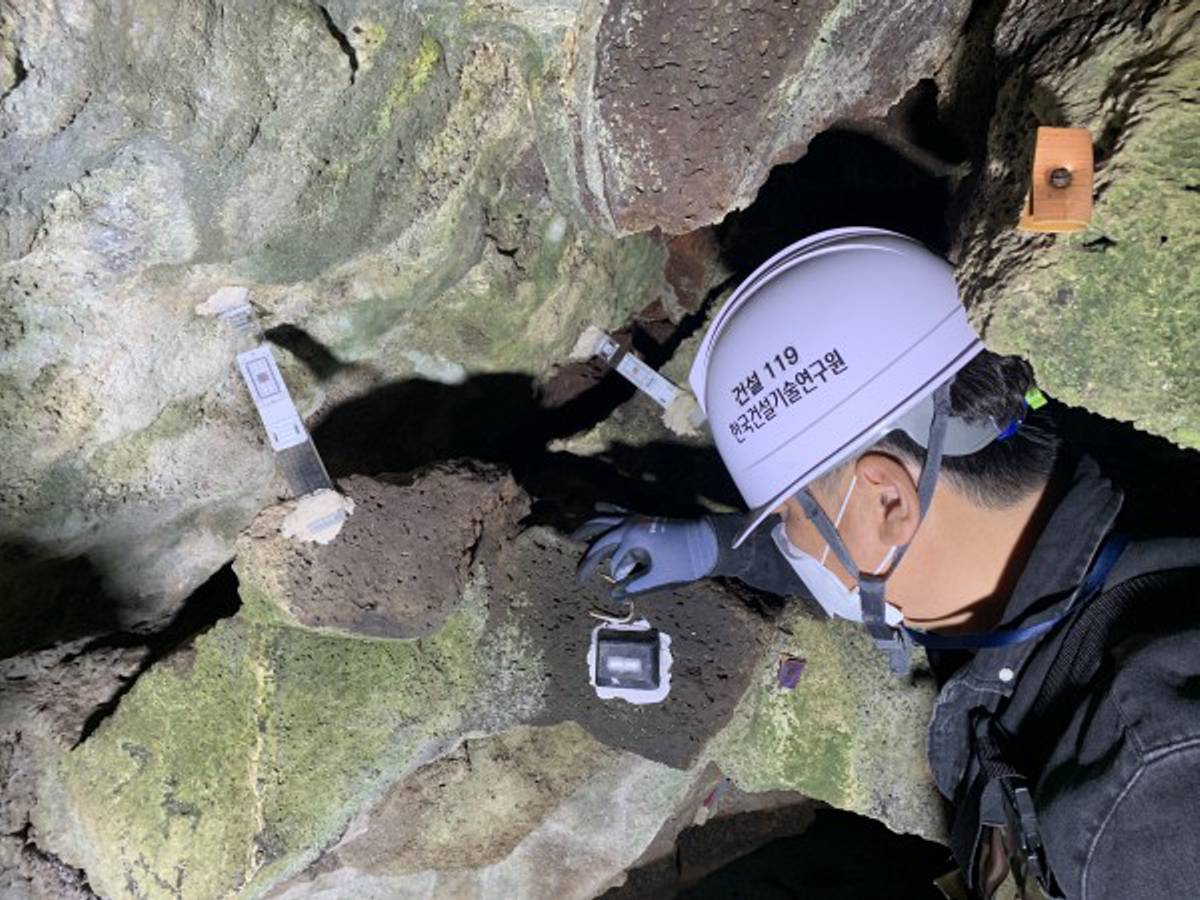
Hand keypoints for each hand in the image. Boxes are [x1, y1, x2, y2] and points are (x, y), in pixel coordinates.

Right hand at [572, 504, 718, 597]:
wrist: (708, 541)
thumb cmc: (686, 561)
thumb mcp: (661, 577)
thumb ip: (635, 586)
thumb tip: (614, 595)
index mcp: (634, 537)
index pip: (613, 560)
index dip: (614, 576)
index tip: (617, 588)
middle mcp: (631, 524)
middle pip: (601, 539)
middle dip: (588, 557)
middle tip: (578, 575)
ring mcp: (637, 518)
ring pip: (605, 519)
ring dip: (589, 527)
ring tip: (574, 536)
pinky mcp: (644, 517)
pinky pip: (620, 510)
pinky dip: (608, 509)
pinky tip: (598, 506)